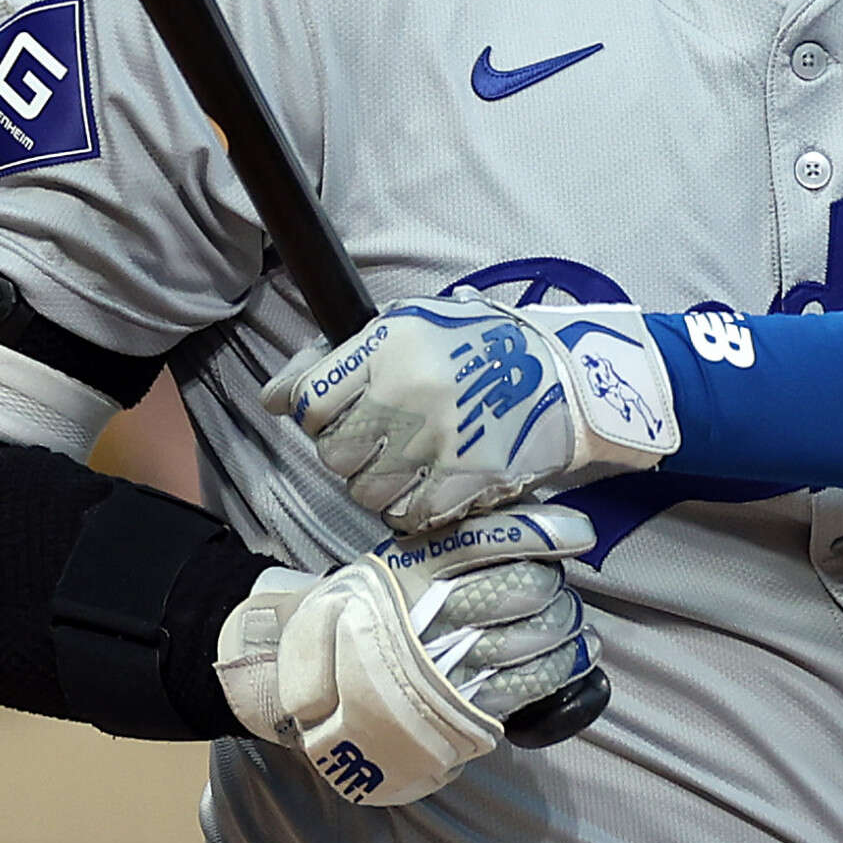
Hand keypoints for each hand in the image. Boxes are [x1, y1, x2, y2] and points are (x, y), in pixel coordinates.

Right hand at [215, 506, 604, 804]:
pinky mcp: (462, 709)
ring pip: (535, 635)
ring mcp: (448, 666)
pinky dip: (563, 664)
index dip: (543, 534)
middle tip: (554, 584)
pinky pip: (529, 683)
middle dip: (551, 584)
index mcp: (409, 570)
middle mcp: (430, 614)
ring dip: (564, 624)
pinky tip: (578, 651)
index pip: (488, 541)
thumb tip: (529, 525)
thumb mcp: (392, 565)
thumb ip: (449, 547)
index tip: (578, 534)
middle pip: (523, 588)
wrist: (312, 687)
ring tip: (568, 619)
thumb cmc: (362, 616)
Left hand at [267, 301, 678, 530]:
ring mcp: (437, 441)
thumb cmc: (479, 349)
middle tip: (377, 439)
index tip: (332, 414)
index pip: (309, 398)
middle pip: (332, 451)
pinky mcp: (463, 482)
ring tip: (404, 464)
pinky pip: (404, 516)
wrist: (565, 381)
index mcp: (391, 344)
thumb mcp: (410, 326)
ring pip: (363, 490)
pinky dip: (408, 508)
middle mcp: (409, 391)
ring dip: (376, 484)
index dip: (313, 413)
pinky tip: (427, 484)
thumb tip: (277, 397)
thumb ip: (341, 360)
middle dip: (347, 450)